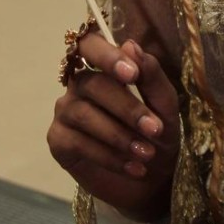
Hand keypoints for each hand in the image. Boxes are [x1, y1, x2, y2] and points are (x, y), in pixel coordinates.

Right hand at [48, 36, 179, 221]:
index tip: (131, 74)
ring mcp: (66, 112)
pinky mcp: (59, 141)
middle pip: (92, 84)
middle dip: (127, 108)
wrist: (153, 179)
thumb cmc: (157, 135)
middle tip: (155, 130)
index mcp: (104, 68)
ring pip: (84, 114)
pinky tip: (133, 167)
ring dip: (119, 135)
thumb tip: (130, 44)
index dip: (107, 56)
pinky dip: (109, 156)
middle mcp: (80, 85)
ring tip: (147, 154)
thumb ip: (151, 75)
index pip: (90, 45)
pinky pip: (78, 143)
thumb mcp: (165, 106)